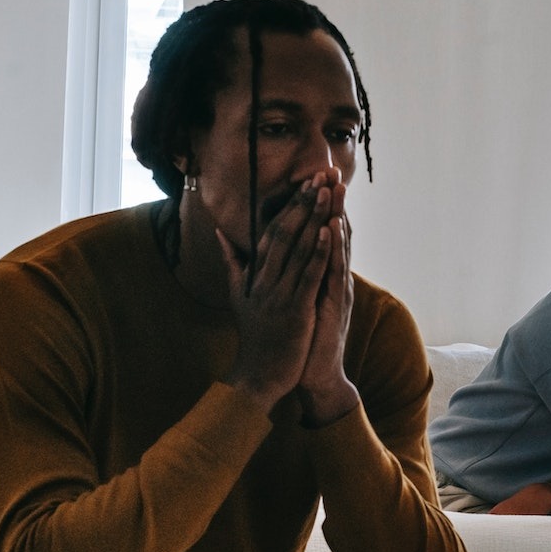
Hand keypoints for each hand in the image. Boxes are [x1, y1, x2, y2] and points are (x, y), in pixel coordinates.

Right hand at [220, 177, 331, 410]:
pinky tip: (330, 231)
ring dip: (315, 218)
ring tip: (328, 191)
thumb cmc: (254, 336)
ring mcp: (278, 294)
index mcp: (254, 274)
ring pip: (299, 249)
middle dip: (304, 202)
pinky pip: (308, 276)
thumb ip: (232, 262)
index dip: (290, 205)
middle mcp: (264, 279)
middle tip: (320, 175)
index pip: (272, 231)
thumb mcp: (237, 295)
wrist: (257, 376)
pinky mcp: (294, 310)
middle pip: (285, 232)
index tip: (305, 182)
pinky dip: (320, 253)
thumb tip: (220, 234)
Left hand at [297, 170, 358, 425]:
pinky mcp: (335, 304)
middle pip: (334, 232)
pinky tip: (333, 227)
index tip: (315, 177)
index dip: (319, 205)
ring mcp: (336, 289)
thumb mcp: (296, 300)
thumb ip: (293, 276)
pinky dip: (334, 248)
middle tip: (331, 170)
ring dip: (337, 215)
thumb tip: (283, 254)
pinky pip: (335, 272)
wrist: (314, 374)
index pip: (322, 233)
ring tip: (336, 187)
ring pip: (338, 246)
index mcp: (321, 274)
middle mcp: (332, 278)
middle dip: (332, 201)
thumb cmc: (303, 337)